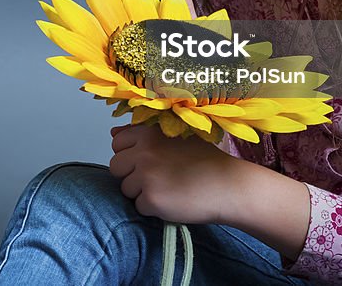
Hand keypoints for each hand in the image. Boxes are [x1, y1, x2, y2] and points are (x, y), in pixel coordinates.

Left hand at [108, 124, 242, 224]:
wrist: (229, 186)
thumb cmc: (206, 162)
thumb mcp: (175, 137)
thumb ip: (142, 134)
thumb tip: (113, 133)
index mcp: (149, 133)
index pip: (117, 143)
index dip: (130, 155)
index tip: (148, 161)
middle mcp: (144, 151)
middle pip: (116, 167)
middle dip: (131, 174)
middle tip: (158, 177)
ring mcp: (146, 175)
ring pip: (125, 188)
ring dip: (142, 192)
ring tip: (168, 188)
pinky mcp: (151, 199)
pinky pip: (139, 206)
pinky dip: (152, 208)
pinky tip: (172, 200)